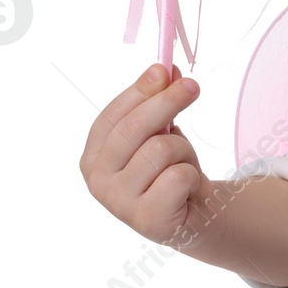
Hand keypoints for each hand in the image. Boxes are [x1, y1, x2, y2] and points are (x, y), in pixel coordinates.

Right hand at [80, 63, 221, 250]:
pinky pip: (178, 176)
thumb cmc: (170, 168)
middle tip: (193, 87)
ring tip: (183, 164)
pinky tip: (186, 188)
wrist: (193, 214)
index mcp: (94, 155)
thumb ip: (159, 101)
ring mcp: (118, 202)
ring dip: (184, 150)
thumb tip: (167, 69)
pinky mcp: (145, 218)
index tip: (164, 69)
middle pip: (134, 128)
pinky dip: (191, 175)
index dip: (139, 90)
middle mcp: (97, 179)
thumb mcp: (163, 131)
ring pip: (161, 149)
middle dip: (168, 101)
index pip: (113, 115)